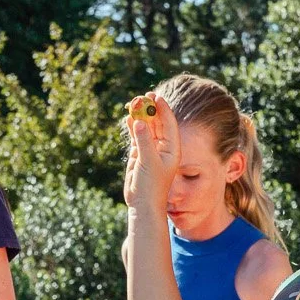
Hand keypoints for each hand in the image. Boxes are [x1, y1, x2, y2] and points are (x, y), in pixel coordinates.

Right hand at [123, 93, 178, 209]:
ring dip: (140, 117)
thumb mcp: (148, 161)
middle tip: (143, 97)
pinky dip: (133, 127)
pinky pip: (137, 137)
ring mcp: (150, 151)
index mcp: (171, 149)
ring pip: (146, 128)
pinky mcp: (139, 155)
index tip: (155, 96)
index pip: (169, 124)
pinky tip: (128, 118)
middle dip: (150, 110)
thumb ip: (144, 140)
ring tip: (133, 104)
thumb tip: (138, 121)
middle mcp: (162, 148)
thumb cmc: (151, 185)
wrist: (143, 203)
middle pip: (157, 123)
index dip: (163, 109)